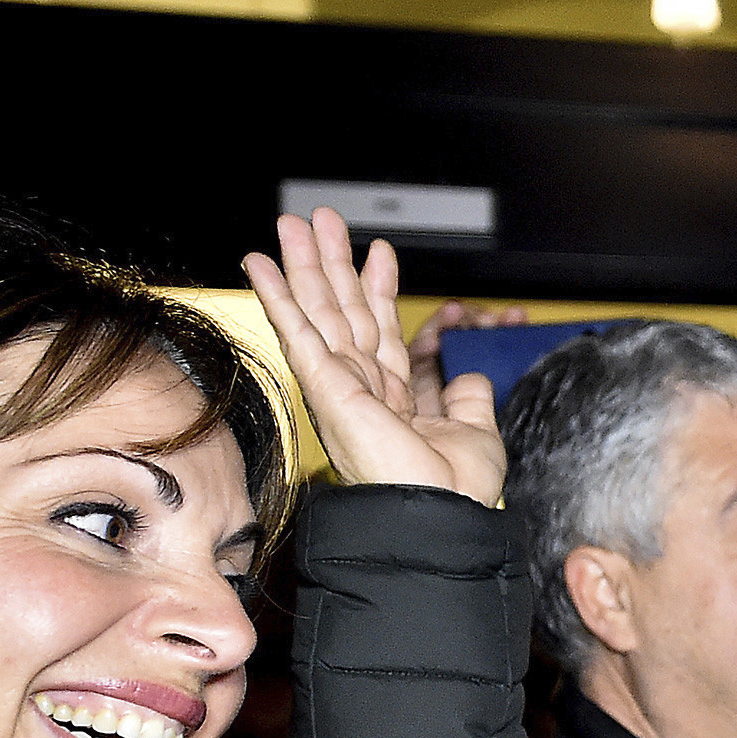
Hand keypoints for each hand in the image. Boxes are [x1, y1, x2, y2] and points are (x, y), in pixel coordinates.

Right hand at [242, 209, 505, 504]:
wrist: (441, 516)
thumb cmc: (456, 492)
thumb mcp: (476, 429)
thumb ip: (468, 396)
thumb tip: (469, 370)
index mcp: (395, 400)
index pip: (381, 330)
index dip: (378, 288)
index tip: (378, 253)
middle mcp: (362, 391)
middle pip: (343, 312)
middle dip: (332, 263)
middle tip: (322, 221)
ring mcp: (340, 387)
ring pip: (318, 311)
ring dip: (303, 264)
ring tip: (294, 223)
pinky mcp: (324, 387)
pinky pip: (299, 331)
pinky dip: (279, 295)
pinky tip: (261, 264)